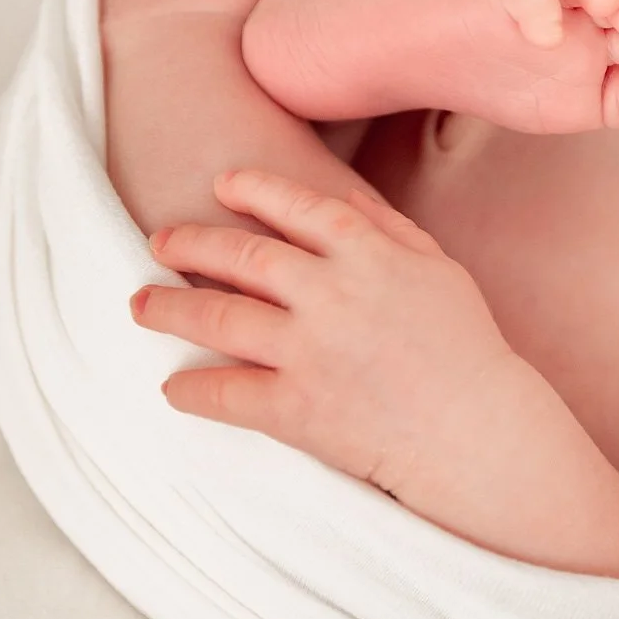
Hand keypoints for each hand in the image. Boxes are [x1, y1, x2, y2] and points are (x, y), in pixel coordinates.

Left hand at [128, 168, 515, 496]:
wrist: (478, 433)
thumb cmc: (467, 350)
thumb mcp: (440, 272)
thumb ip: (389, 231)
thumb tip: (342, 197)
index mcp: (371, 256)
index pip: (299, 207)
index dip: (254, 190)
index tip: (222, 185)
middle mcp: (333, 295)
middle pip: (242, 256)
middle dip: (191, 243)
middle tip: (160, 242)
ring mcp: (311, 352)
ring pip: (218, 318)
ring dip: (168, 309)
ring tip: (141, 305)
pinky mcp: (297, 408)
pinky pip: (225, 394)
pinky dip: (192, 391)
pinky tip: (174, 388)